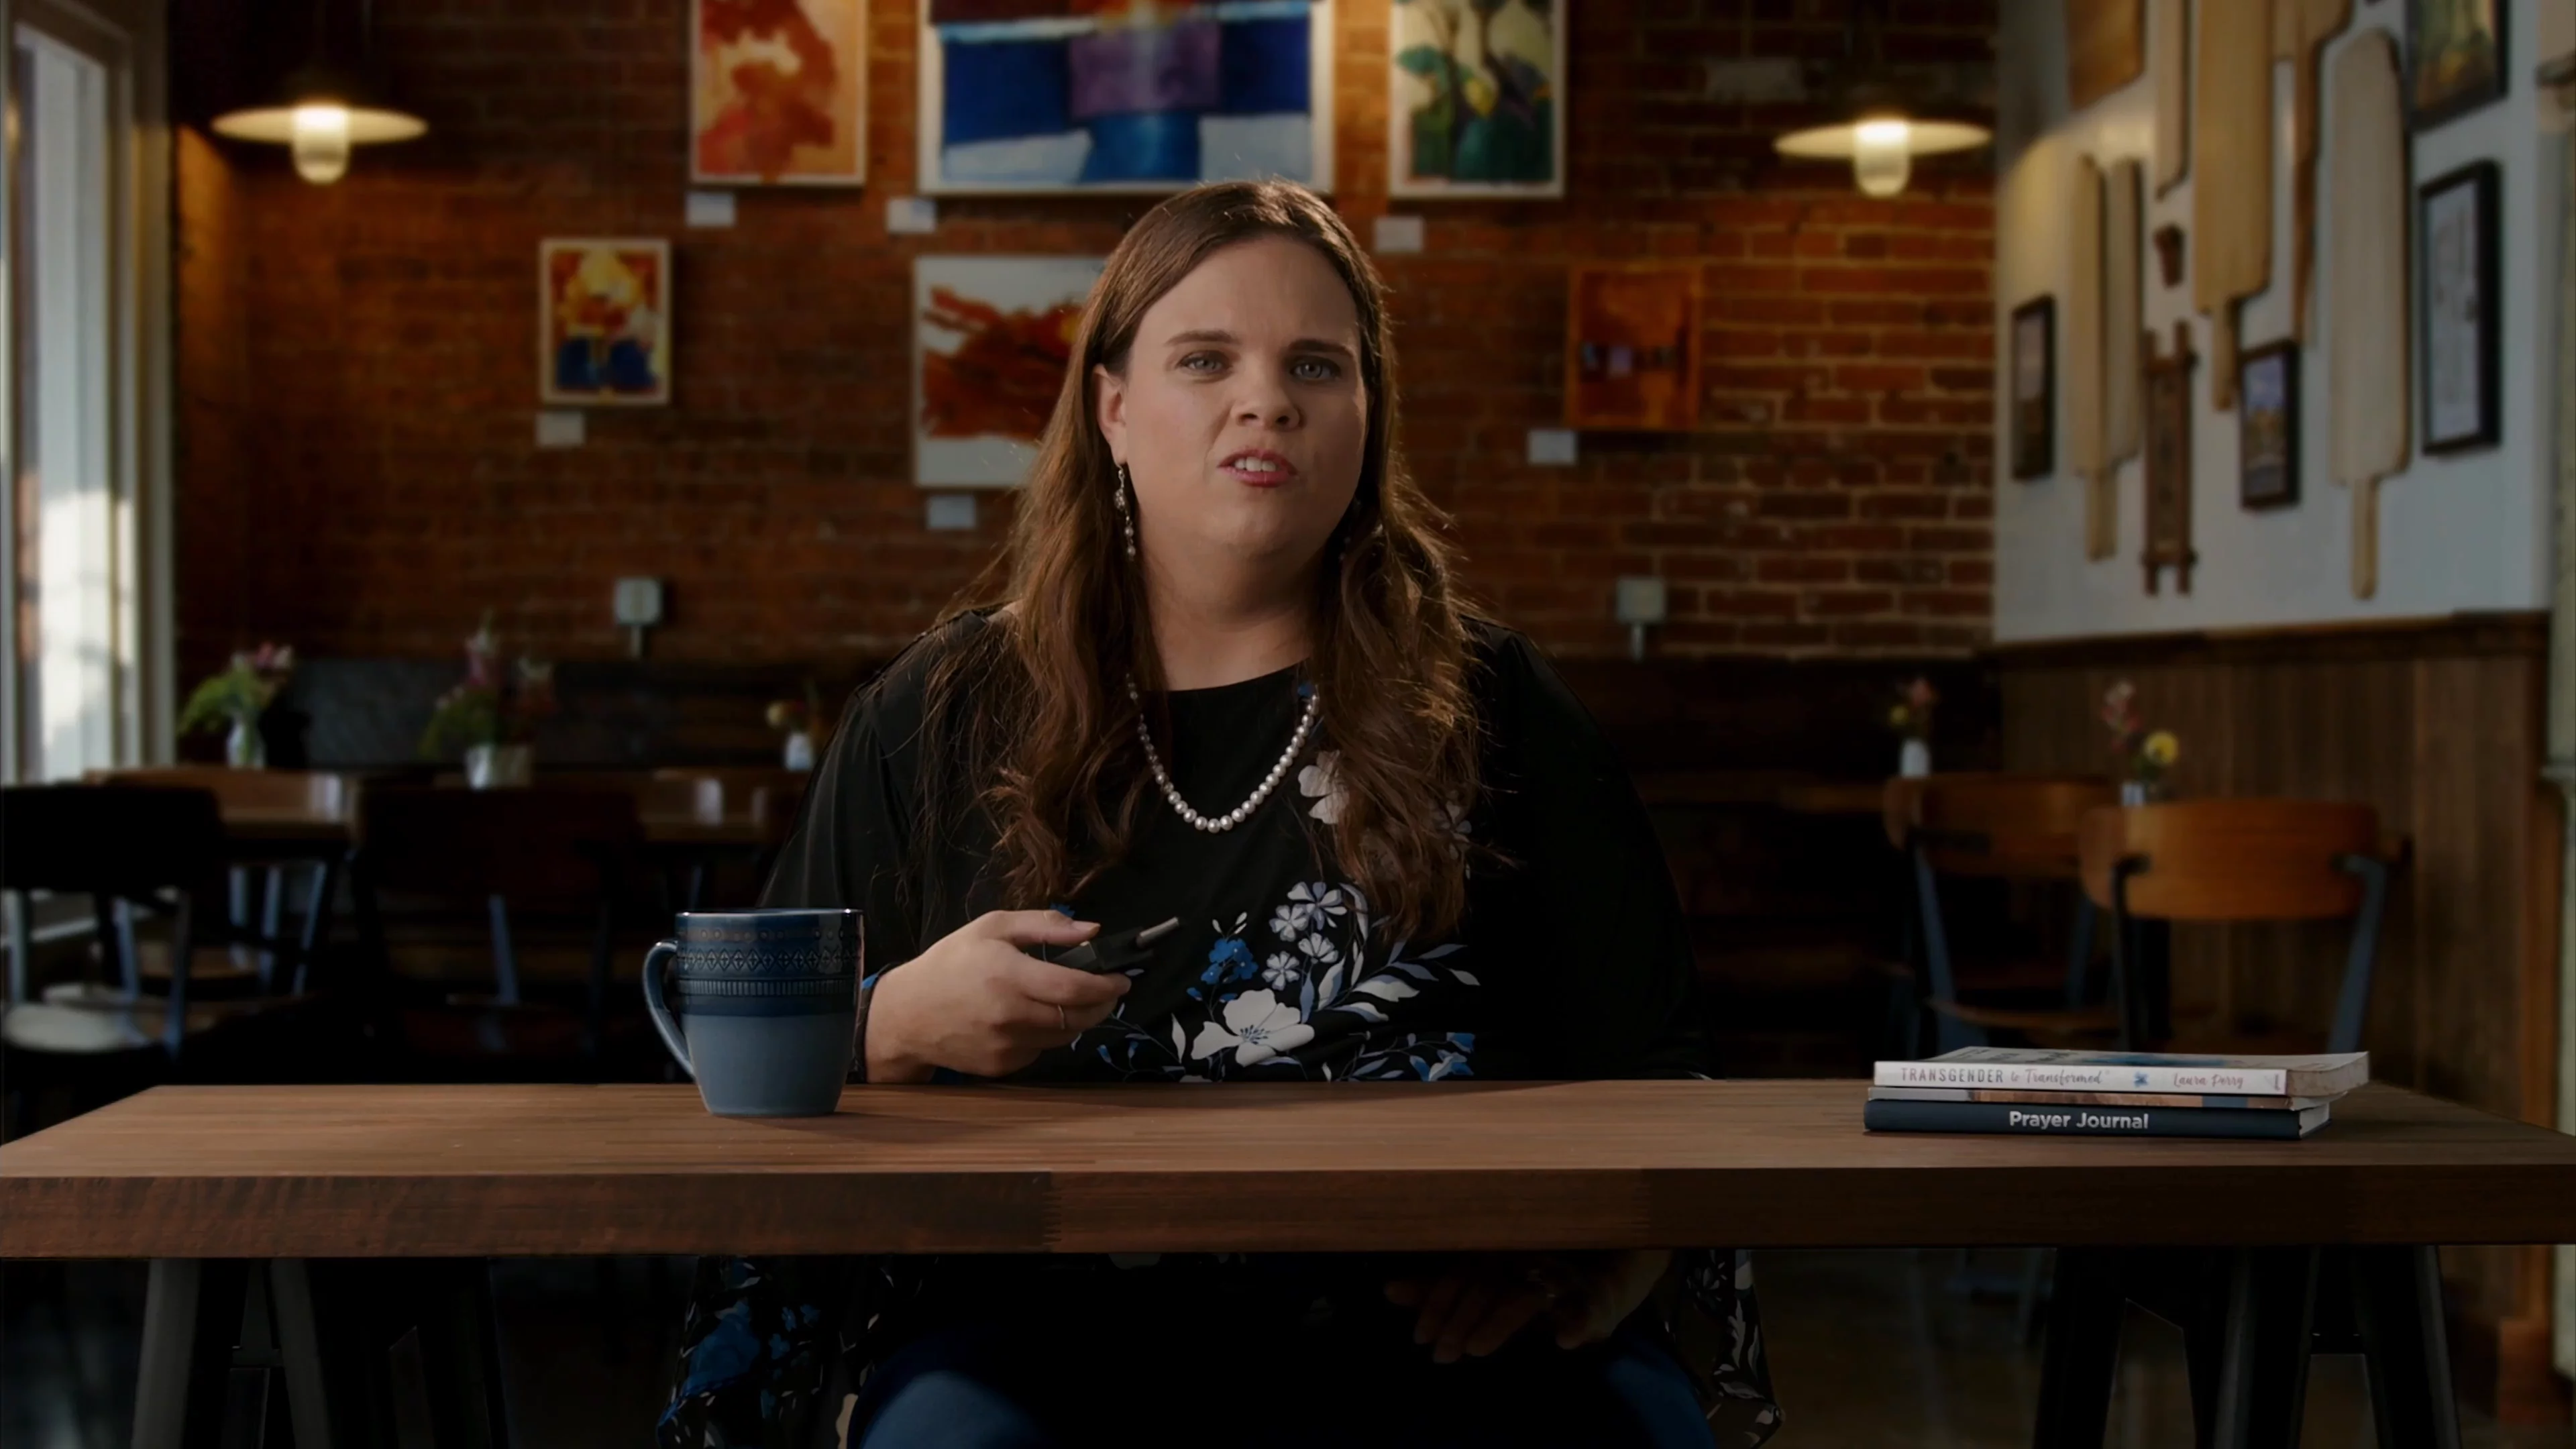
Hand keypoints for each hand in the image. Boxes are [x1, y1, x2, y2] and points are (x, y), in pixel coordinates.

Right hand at [864, 910, 1130, 1082]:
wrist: (908, 1015)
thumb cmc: (951, 962)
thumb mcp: (992, 927)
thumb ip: (1044, 925)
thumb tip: (1092, 930)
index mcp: (1009, 976)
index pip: (1075, 988)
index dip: (1106, 986)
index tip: (1122, 979)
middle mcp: (1010, 1016)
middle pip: (1077, 1018)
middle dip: (1102, 1005)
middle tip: (1108, 992)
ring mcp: (1006, 1046)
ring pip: (1063, 1037)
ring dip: (1078, 1020)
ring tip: (1072, 1000)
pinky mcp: (1002, 1067)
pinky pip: (1040, 1051)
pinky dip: (1048, 1035)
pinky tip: (1033, 1018)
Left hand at [1383, 1250, 1670, 1363]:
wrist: (1611, 1272)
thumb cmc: (1536, 1283)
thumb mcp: (1488, 1290)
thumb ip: (1440, 1291)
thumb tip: (1388, 1291)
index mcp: (1500, 1251)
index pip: (1461, 1272)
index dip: (1437, 1302)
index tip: (1420, 1338)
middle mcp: (1528, 1256)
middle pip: (1487, 1284)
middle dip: (1460, 1321)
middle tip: (1441, 1354)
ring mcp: (1564, 1277)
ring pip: (1526, 1296)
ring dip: (1500, 1323)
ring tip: (1475, 1349)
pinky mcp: (1600, 1299)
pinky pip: (1589, 1309)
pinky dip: (1577, 1323)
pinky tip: (1564, 1338)